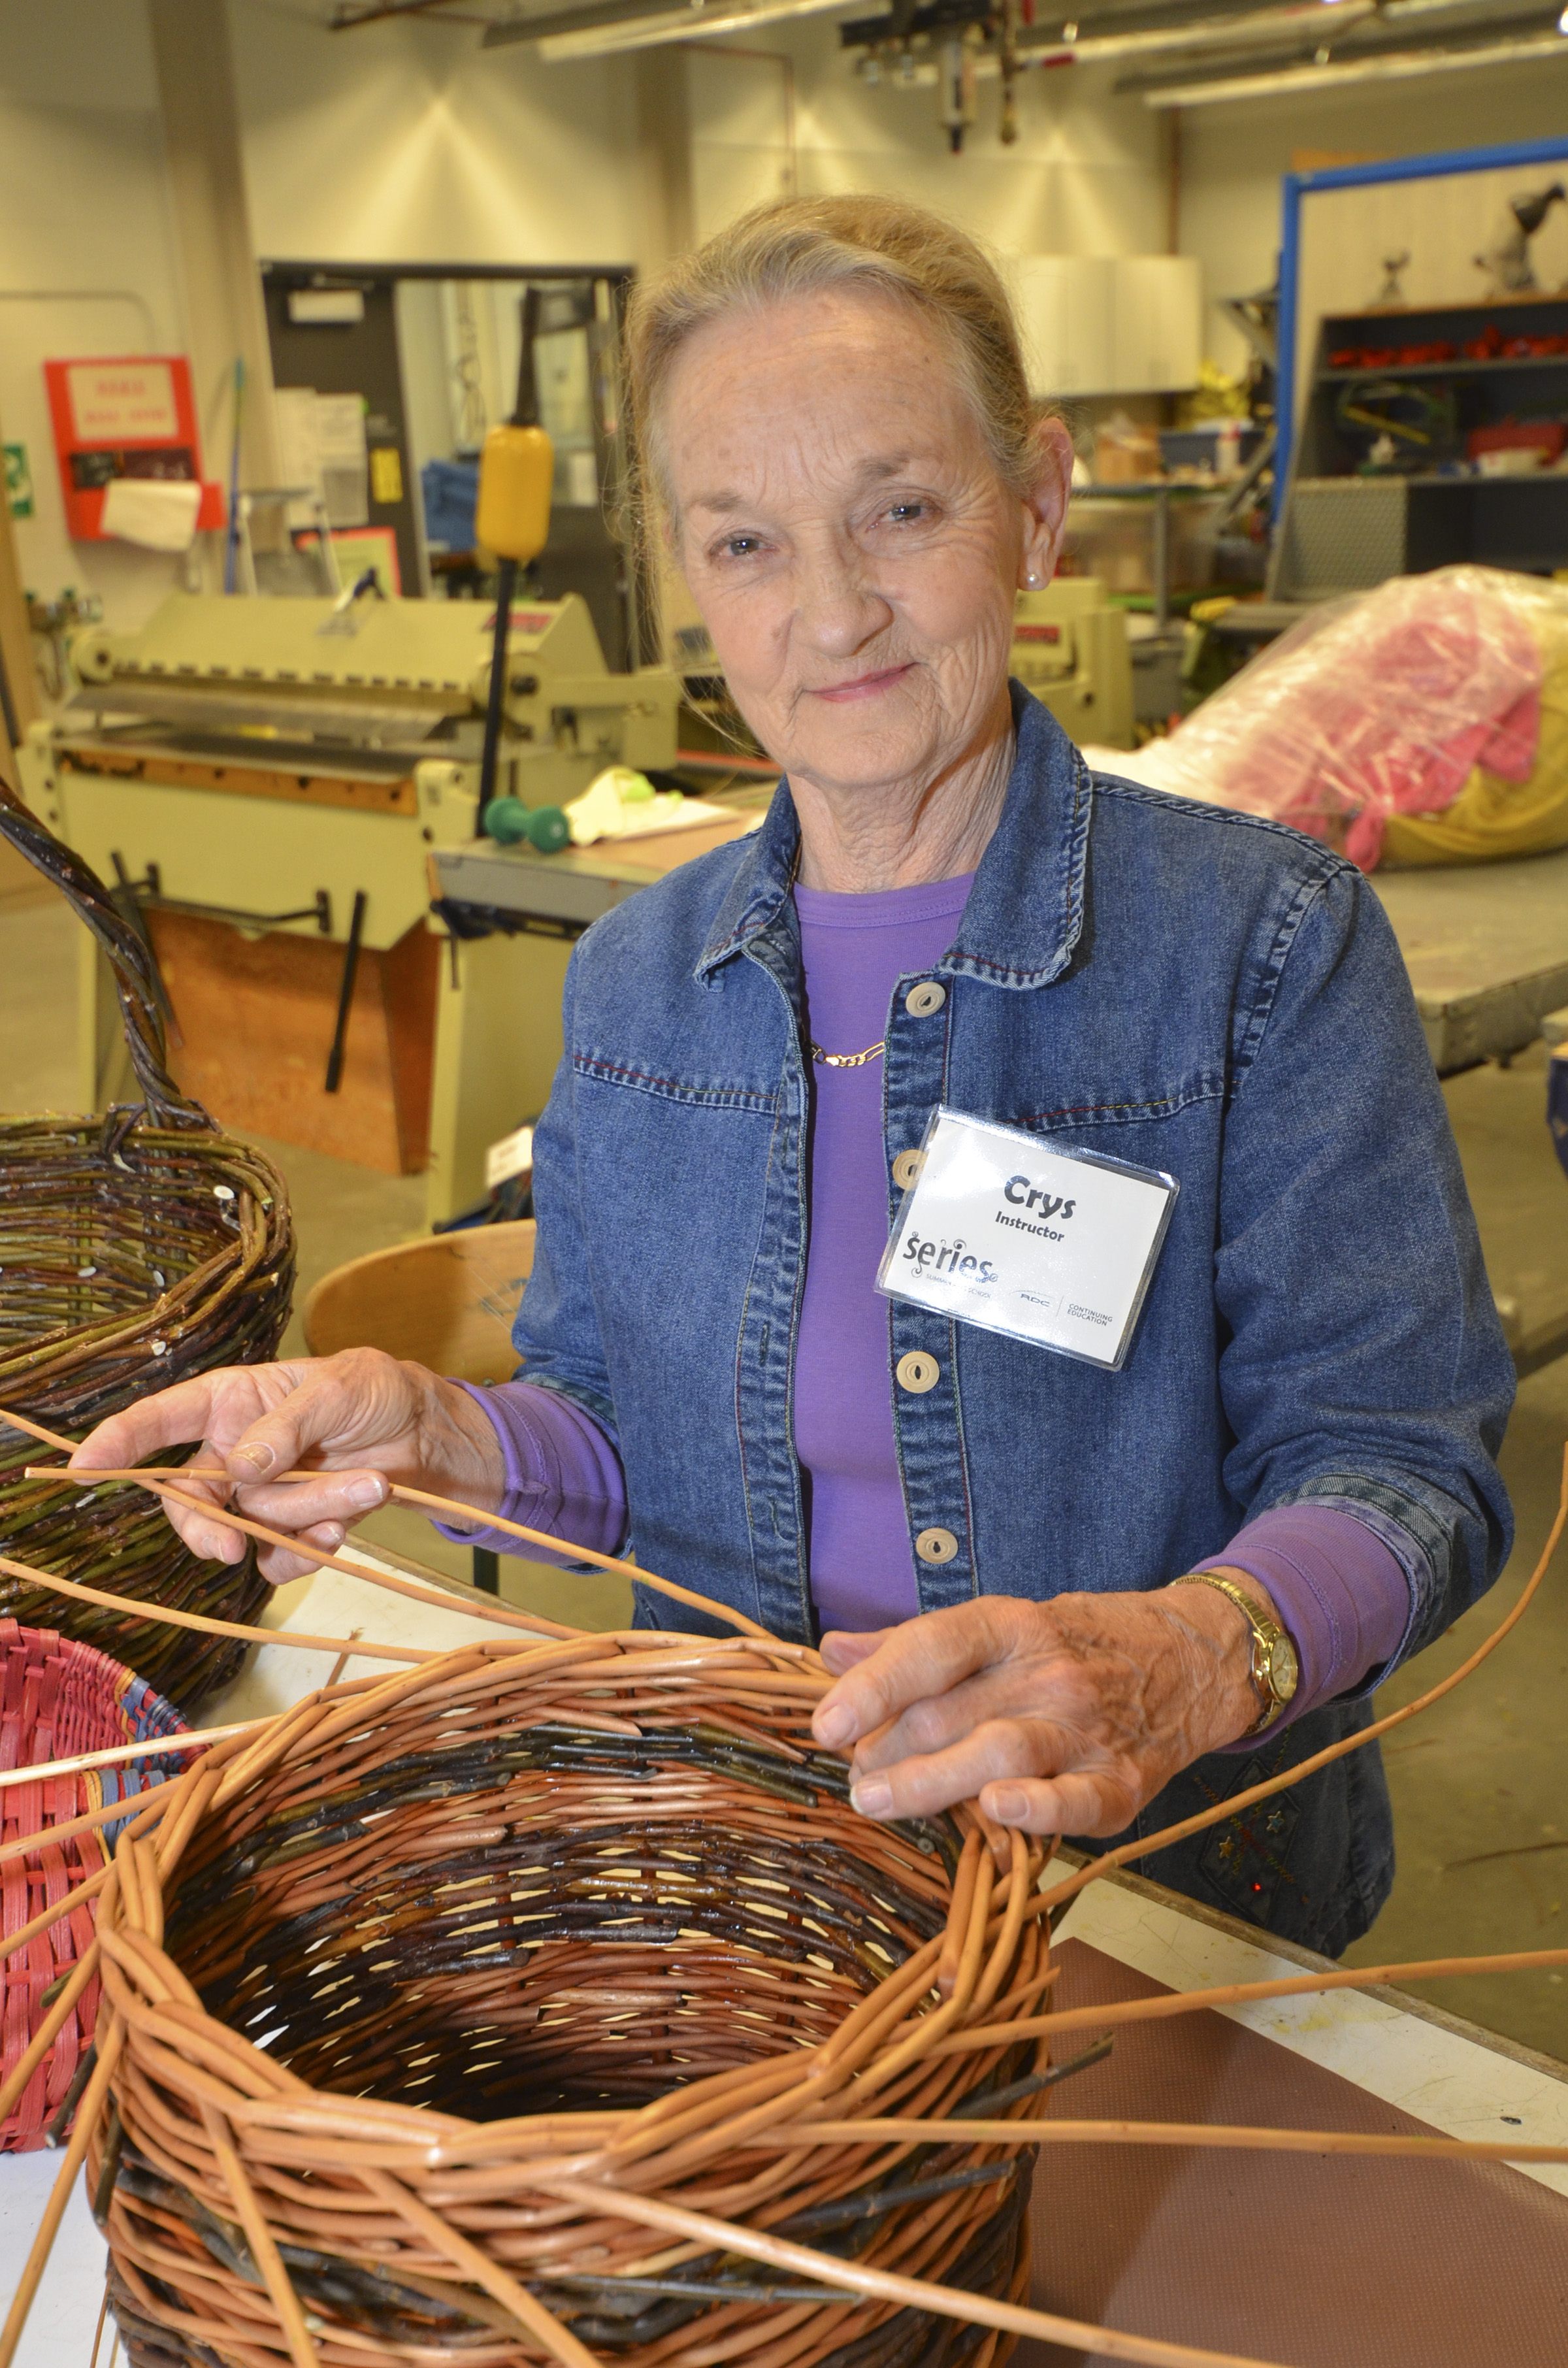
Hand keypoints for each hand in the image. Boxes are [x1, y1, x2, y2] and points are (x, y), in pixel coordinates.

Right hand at [69, 1348, 506, 1584]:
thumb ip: (287, 1425)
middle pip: (189, 1498)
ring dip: (309, 1513)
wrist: (429, 1434)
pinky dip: (310, 1549)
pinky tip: (345, 1528)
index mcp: (232, 1402)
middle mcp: (236, 1451)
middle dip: (204, 1525)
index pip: (162, 1419)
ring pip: (252, 1525)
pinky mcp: (293, 1529)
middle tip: (228, 1546)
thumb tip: (241, 1467)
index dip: (119, 1441)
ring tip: (370, 1485)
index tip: (81, 1467)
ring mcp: (262, 1495)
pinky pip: (278, 1557)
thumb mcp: (338, 1390)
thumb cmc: (376, 1392)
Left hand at [809, 1577, 1275, 1836]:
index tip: (826, 1724)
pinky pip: (1077, 1800)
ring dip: (930, 1783)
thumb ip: (911, 1645)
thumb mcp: (999, 1627)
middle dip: (886, 1749)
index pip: (933, 1648)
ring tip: (877, 1800)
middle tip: (851, 1776)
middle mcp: (1047, 1672)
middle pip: (951, 1712)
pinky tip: (994, 1812)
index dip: (875, 1686)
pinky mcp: (1122, 1782)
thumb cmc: (1075, 1643)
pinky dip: (1038, 1809)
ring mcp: (1087, 1728)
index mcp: (1011, 1626)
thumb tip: (830, 1652)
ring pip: (1000, 1752)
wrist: (1191, 1658)